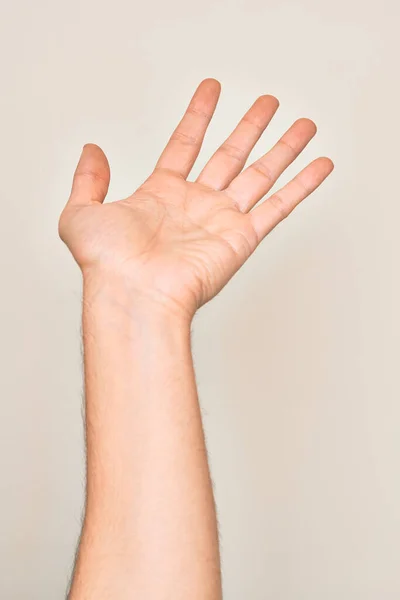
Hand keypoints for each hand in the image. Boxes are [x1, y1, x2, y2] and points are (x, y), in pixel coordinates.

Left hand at [59, 78, 332, 318]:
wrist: (132, 293)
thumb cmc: (107, 264)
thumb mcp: (79, 213)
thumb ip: (87, 180)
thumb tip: (91, 151)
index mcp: (161, 194)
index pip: (185, 144)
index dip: (198, 115)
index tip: (211, 89)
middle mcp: (196, 205)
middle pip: (230, 154)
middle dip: (250, 126)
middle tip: (268, 102)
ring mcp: (222, 220)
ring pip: (261, 174)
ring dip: (284, 148)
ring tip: (302, 124)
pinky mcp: (243, 238)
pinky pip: (279, 206)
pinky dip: (303, 185)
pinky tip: (319, 165)